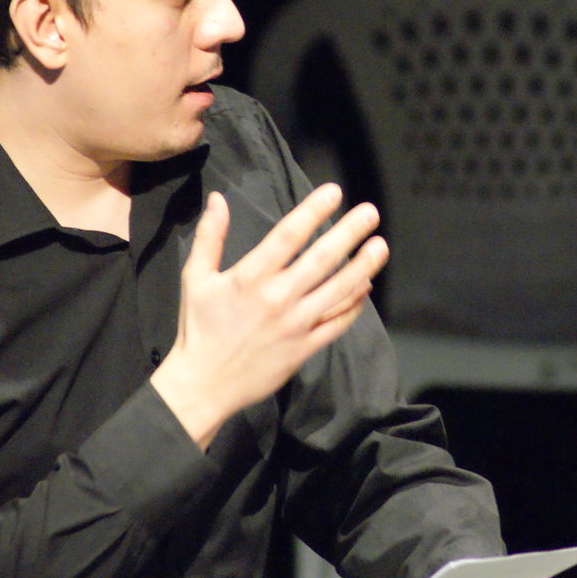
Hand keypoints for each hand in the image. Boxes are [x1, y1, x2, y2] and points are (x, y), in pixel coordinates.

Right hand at [151, 184, 388, 447]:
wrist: (203, 385)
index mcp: (249, 278)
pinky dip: (354, 305)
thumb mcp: (195, 279)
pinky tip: (366, 286)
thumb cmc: (199, 329)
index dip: (313, 212)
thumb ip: (210, 237)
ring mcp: (294, 325)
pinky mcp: (304, 348)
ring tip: (381, 245)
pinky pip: (336, 323)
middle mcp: (276, 299)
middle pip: (321, 260)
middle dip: (349, 233)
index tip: (334, 191)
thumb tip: (218, 199)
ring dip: (363, 267)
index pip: (287, 236)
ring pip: (337, 292)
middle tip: (371, 212)